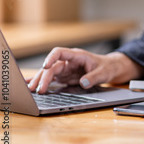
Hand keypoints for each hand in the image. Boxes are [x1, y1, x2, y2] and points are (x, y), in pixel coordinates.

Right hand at [26, 47, 143, 93]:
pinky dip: (44, 83)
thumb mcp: (104, 73)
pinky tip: (34, 87)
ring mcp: (66, 69)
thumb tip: (83, 83)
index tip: (45, 66)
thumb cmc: (107, 67)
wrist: (111, 69)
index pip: (60, 52)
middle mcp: (69, 61)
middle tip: (38, 89)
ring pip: (50, 73)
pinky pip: (53, 79)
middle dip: (43, 77)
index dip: (51, 58)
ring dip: (41, 81)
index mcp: (77, 56)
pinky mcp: (66, 76)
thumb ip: (94, 77)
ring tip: (33, 90)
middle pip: (52, 66)